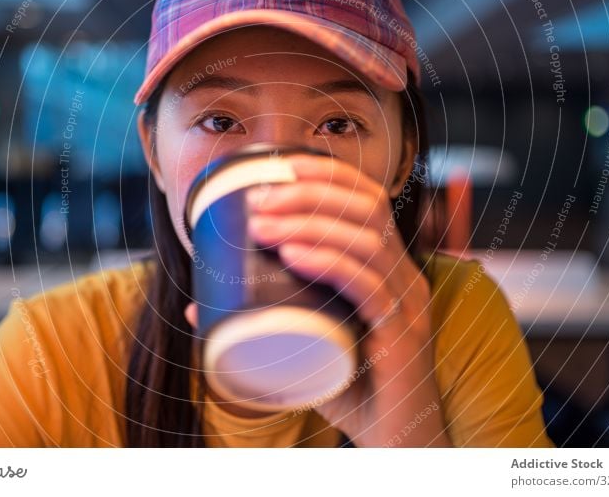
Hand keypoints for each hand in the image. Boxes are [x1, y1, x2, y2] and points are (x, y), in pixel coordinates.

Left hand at [241, 154, 450, 446]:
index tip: (275, 168)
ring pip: (366, 242)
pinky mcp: (403, 335)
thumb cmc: (348, 385)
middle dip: (308, 193)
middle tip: (258, 201)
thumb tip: (200, 305)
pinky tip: (293, 255)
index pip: (366, 197)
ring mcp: (408, 303)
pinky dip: (328, 263)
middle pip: (366, 208)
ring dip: (309, 223)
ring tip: (262, 225)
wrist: (394, 440)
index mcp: (387, 265)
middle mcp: (405, 275)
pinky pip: (368, 286)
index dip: (324, 173)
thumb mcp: (305, 341)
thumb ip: (260, 318)